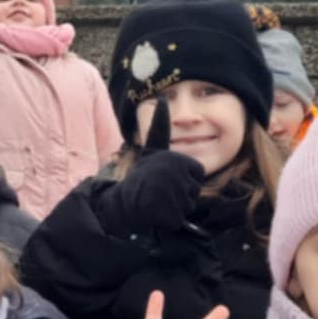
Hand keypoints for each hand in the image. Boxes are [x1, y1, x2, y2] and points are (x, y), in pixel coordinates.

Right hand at [107, 103, 204, 231]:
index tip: (162, 177)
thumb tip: (161, 99)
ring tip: (157, 200)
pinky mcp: (169, 211)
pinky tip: (156, 212)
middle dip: (181, 194)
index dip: (183, 178)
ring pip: (188, 204)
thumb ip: (159, 128)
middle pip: (195, 189)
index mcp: (174, 158)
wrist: (121, 203)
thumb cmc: (140, 177)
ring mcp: (172, 192)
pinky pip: (179, 217)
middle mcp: (173, 173)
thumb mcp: (151, 150)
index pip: (196, 172)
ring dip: (175, 207)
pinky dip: (169, 219)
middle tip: (160, 190)